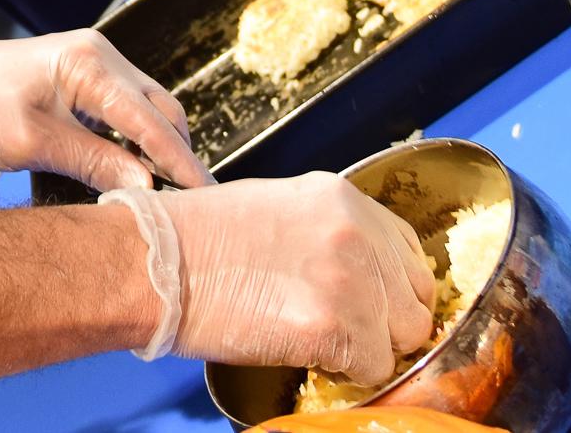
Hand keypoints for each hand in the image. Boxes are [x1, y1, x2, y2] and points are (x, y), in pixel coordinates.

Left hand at [0, 28, 214, 190]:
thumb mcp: (32, 143)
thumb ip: (92, 161)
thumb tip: (146, 185)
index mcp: (89, 64)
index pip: (151, 120)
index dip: (180, 161)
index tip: (206, 195)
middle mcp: (99, 55)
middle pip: (159, 109)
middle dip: (178, 153)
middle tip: (198, 200)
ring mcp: (91, 61)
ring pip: (146, 107)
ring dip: (160, 145)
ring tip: (174, 191)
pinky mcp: (80, 75)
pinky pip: (124, 107)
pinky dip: (138, 136)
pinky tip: (140, 168)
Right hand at [101, 173, 435, 380]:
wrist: (155, 263)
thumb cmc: (196, 238)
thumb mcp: (276, 208)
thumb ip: (328, 231)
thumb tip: (357, 270)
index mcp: (342, 198)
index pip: (408, 252)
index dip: (391, 286)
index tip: (372, 303)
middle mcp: (357, 234)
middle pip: (415, 300)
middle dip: (386, 321)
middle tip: (342, 327)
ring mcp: (352, 281)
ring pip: (402, 339)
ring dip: (369, 348)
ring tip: (318, 338)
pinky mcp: (336, 328)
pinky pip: (374, 370)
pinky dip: (346, 372)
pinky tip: (306, 351)